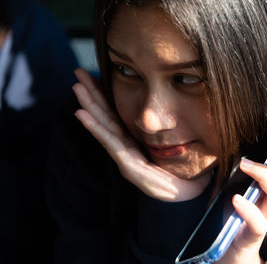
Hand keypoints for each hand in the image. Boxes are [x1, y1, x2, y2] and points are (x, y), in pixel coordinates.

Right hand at [72, 68, 210, 201]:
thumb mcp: (171, 142)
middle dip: (91, 95)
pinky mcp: (130, 168)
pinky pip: (112, 144)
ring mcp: (126, 158)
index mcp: (134, 141)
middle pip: (106, 117)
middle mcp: (126, 148)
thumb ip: (164, 128)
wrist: (189, 194)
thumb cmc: (180, 169)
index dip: (104, 95)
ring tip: (77, 87)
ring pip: (104, 128)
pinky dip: (96, 128)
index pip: (115, 114)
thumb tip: (165, 107)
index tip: (94, 74)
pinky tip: (83, 114)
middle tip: (77, 72)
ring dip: (90, 107)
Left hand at [216, 137, 266, 263]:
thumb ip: (243, 167)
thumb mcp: (239, 183)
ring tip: (244, 164)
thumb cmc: (236, 209)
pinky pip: (259, 223)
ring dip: (265, 176)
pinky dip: (249, 210)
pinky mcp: (254, 233)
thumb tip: (237, 143)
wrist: (229, 244)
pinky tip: (237, 199)